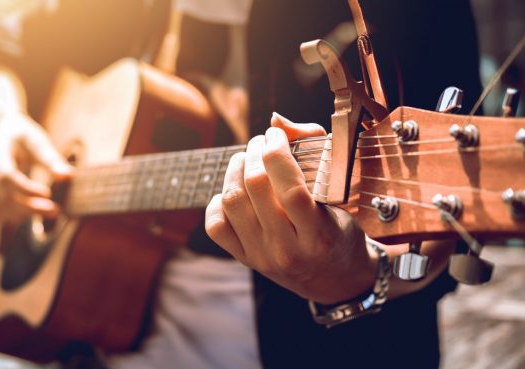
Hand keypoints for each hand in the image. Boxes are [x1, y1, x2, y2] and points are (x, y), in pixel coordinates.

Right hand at [0, 111, 70, 224]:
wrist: (2, 130)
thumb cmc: (22, 134)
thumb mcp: (37, 139)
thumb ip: (51, 158)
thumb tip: (68, 176)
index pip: (5, 176)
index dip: (25, 189)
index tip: (48, 193)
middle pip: (2, 196)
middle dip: (29, 206)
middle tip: (56, 210)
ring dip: (24, 214)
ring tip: (51, 212)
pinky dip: (16, 216)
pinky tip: (37, 211)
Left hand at [206, 113, 375, 303]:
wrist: (334, 280)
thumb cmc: (339, 231)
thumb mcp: (341, 197)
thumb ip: (314, 151)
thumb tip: (275, 120)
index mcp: (318, 234)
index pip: (290, 189)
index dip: (277, 152)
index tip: (276, 134)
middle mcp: (287, 249)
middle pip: (255, 188)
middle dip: (254, 152)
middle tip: (262, 142)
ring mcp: (262, 256)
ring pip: (232, 202)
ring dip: (235, 169)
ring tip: (247, 159)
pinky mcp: (245, 259)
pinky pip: (216, 225)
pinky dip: (219, 200)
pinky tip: (236, 191)